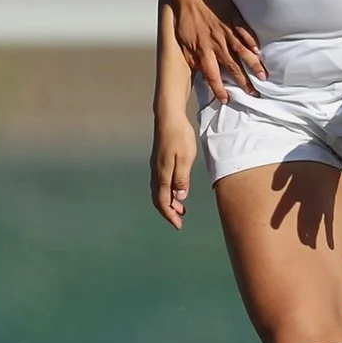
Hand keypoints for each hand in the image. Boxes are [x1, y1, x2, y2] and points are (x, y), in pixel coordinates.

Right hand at [150, 109, 198, 229]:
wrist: (168, 117)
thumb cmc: (179, 136)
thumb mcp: (185, 158)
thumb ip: (182, 178)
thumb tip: (180, 197)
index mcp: (163, 174)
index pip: (163, 202)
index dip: (170, 215)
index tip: (179, 225)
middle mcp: (157, 172)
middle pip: (159, 199)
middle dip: (168, 212)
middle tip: (179, 221)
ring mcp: (156, 166)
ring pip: (160, 191)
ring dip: (169, 202)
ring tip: (181, 209)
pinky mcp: (159, 161)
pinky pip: (161, 183)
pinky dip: (168, 192)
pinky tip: (177, 190)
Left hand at [166, 0, 264, 103]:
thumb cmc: (184, 16)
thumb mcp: (182, 40)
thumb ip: (191, 56)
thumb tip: (198, 69)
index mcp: (202, 50)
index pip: (212, 75)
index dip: (219, 89)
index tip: (226, 100)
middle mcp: (216, 44)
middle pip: (232, 67)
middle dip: (244, 82)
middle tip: (254, 94)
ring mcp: (226, 31)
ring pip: (243, 52)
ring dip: (254, 65)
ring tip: (263, 76)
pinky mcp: (233, 18)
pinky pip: (245, 33)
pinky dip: (253, 43)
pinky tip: (260, 52)